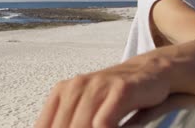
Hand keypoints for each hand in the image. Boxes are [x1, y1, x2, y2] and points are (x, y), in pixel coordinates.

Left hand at [34, 57, 172, 127]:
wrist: (150, 72)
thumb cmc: (115, 96)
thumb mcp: (87, 109)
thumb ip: (71, 123)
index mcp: (62, 92)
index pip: (44, 126)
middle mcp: (76, 87)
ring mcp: (98, 87)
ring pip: (81, 127)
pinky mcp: (120, 90)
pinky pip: (104, 123)